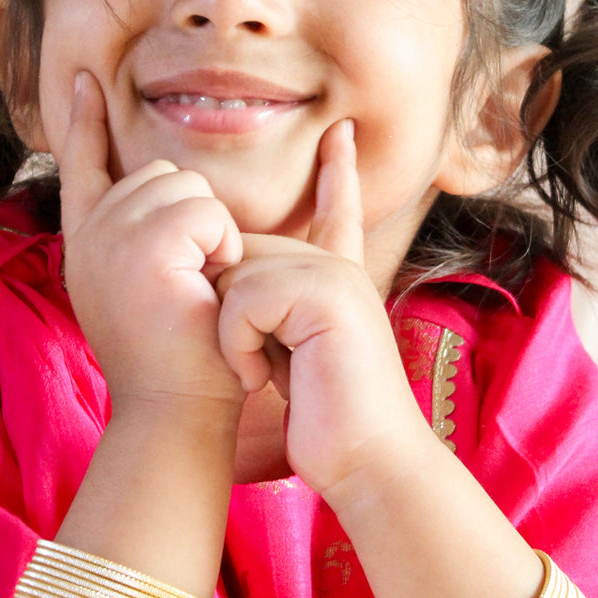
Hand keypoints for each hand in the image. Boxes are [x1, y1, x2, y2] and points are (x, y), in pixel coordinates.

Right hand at [60, 72, 244, 410]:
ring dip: (213, 235)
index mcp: (90, 246)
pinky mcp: (142, 247)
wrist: (178, 414)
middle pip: (161, 174)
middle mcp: (89, 236)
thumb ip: (148, 242)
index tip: (85, 85)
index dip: (85, 125)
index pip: (84, 167)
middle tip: (197, 284)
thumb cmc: (184, 366)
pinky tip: (211, 287)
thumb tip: (177, 197)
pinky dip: (223, 246)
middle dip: (197, 218)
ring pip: (185, 187)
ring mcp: (109, 238)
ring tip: (203, 289)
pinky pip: (204, 211)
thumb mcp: (154, 295)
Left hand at [214, 120, 424, 501]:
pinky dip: (237, 344)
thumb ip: (273, 315)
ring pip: (237, 273)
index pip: (336, 217)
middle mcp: (339, 268)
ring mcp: (336, 275)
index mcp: (338, 282)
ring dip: (230, 335)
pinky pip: (243, 297)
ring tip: (259, 376)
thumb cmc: (329, 427)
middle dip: (229, 312)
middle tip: (254, 366)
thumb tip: (228, 285)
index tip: (341, 136)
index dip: (338, 177)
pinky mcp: (328, 292)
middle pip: (243, 252)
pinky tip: (261, 377)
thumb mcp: (293, 361)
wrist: (368, 460)